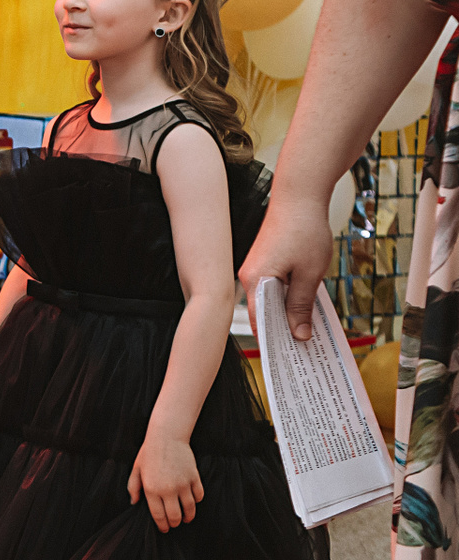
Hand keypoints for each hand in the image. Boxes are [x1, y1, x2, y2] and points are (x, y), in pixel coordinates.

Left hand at [128, 434, 201, 531]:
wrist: (166, 437)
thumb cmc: (149, 453)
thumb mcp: (136, 470)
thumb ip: (133, 488)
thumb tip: (134, 503)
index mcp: (152, 489)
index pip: (159, 516)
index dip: (162, 526)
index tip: (164, 529)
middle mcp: (168, 489)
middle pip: (175, 517)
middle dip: (175, 524)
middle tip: (174, 524)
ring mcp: (182, 484)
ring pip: (189, 509)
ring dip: (188, 517)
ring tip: (185, 518)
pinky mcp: (194, 478)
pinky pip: (198, 496)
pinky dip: (196, 501)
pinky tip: (191, 502)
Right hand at [240, 197, 336, 341]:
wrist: (299, 197)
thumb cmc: (304, 231)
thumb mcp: (309, 274)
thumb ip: (301, 306)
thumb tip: (299, 335)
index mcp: (255, 281)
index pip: (260, 322)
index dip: (275, 343)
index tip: (290, 362)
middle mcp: (249, 277)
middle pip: (264, 314)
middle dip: (283, 332)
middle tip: (304, 351)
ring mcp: (256, 269)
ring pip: (270, 302)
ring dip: (287, 316)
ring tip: (307, 332)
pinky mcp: (265, 263)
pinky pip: (274, 290)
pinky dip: (288, 301)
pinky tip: (304, 309)